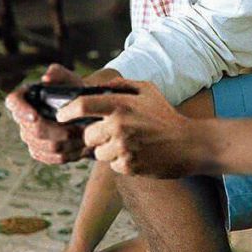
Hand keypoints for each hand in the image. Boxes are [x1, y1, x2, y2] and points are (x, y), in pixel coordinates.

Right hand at [4, 64, 120, 164]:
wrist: (84, 112)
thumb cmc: (75, 92)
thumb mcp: (71, 80)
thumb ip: (59, 74)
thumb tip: (46, 78)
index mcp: (26, 97)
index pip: (13, 102)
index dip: (22, 111)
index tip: (35, 117)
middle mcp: (23, 118)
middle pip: (34, 130)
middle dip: (58, 131)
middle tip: (79, 129)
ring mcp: (29, 136)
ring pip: (45, 147)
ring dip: (68, 143)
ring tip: (85, 137)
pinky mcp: (39, 151)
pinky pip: (50, 158)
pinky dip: (68, 154)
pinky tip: (81, 147)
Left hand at [57, 79, 205, 177]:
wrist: (189, 144)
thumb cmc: (166, 116)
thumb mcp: (148, 91)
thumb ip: (122, 85)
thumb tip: (101, 85)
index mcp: (120, 105)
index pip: (82, 106)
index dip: (67, 111)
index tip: (61, 115)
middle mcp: (119, 126)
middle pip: (88, 135)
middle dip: (95, 136)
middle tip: (110, 134)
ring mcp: (123, 148)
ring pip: (98, 153)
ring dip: (108, 150)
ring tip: (128, 144)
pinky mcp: (129, 166)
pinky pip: (113, 166)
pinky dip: (121, 162)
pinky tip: (137, 154)